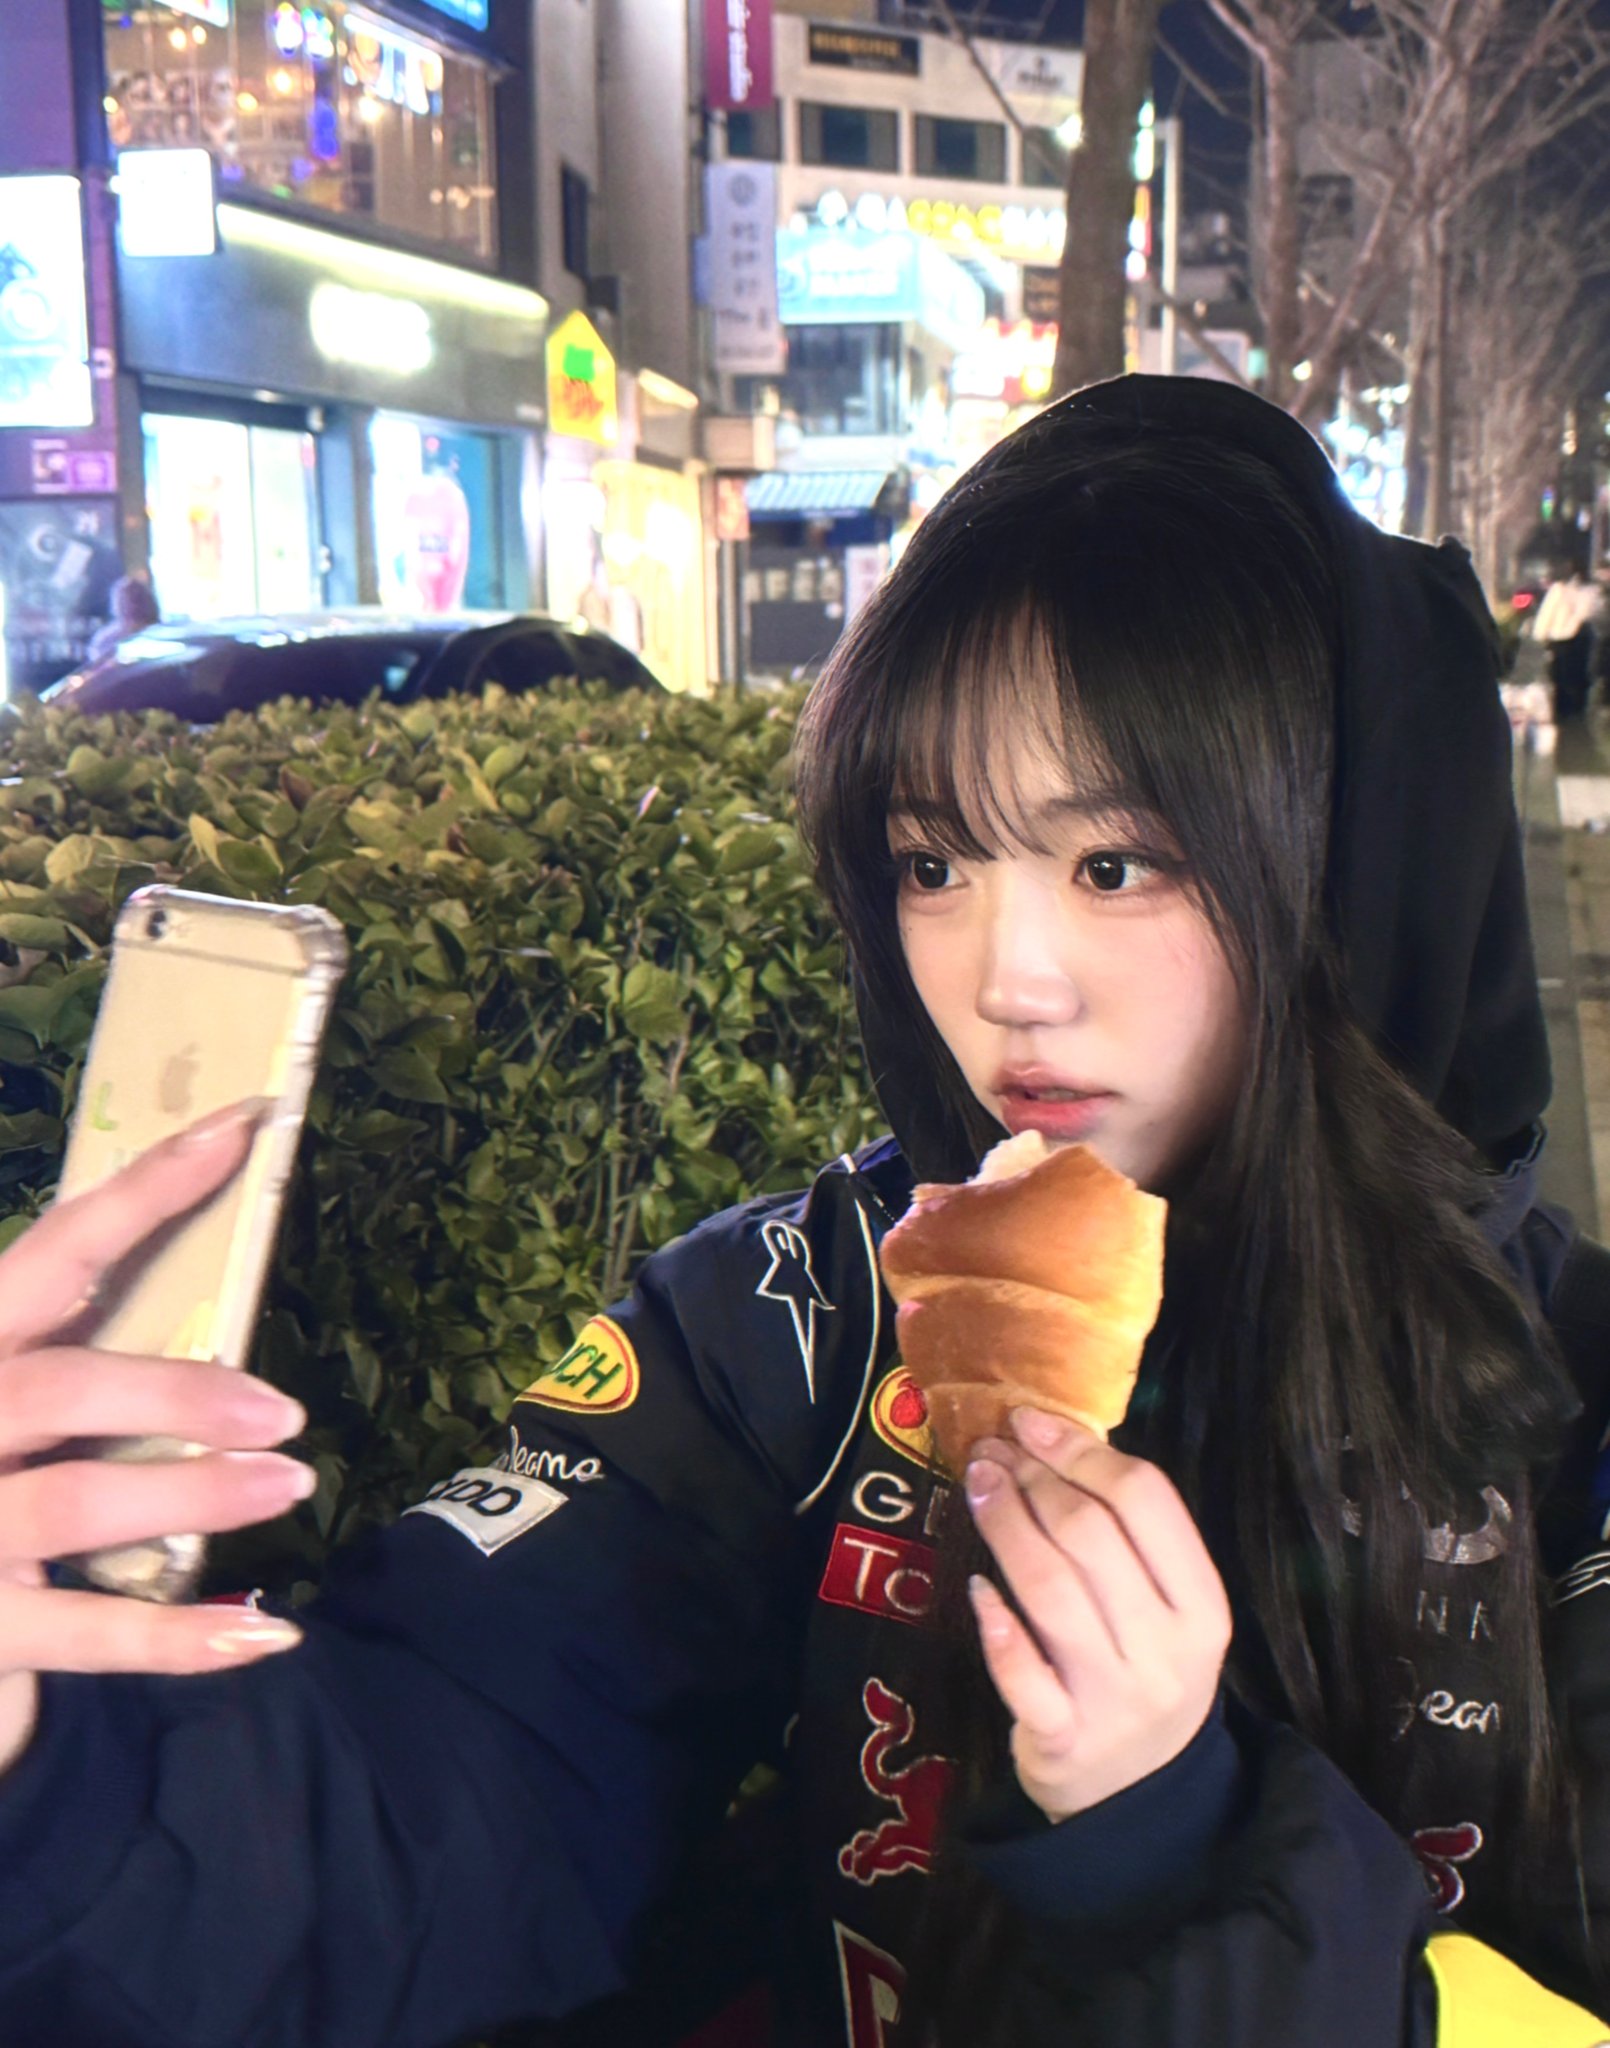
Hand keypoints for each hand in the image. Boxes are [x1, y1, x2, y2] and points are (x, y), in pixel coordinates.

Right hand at [0, 1100, 312, 1754]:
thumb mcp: (7, 1388)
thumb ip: (66, 1339)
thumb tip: (179, 1239)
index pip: (53, 1249)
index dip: (147, 1188)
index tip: (243, 1126)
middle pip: (63, 1389)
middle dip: (178, 1393)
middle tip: (285, 1409)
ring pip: (77, 1502)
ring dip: (196, 1495)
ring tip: (290, 1483)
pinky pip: (84, 1634)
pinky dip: (180, 1637)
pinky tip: (267, 1629)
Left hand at [965, 1407, 1231, 1822]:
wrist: (1141, 1798)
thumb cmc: (1144, 1671)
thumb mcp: (1165, 1608)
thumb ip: (1128, 1536)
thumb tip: (1052, 1438)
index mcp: (1202, 1605)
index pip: (1146, 1501)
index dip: (1081, 1450)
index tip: (1030, 1421)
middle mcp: (1167, 1650)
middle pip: (1090, 1536)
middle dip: (1032, 1480)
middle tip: (990, 1452)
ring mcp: (1114, 1697)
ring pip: (1050, 1590)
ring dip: (1005, 1526)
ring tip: (976, 1486)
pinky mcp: (1062, 1738)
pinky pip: (1021, 1672)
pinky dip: (996, 1623)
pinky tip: (975, 1587)